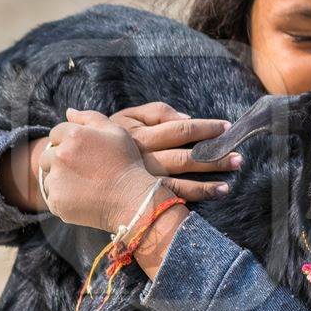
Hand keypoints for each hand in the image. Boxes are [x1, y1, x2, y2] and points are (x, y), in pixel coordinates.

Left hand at [39, 109, 163, 231]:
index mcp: (73, 135)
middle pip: (47, 156)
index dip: (69, 142)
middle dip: (61, 161)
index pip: (56, 134)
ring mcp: (56, 179)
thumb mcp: (117, 133)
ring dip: (62, 180)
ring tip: (86, 186)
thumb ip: (90, 117)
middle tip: (84, 171)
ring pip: (50, 177)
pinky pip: (54, 197)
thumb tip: (68, 111)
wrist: (132, 200)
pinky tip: (84, 198)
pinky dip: (65, 198)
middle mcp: (60, 155)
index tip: (84, 154)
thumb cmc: (127, 164)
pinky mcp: (56, 200)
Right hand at [109, 101, 239, 200]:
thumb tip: (184, 117)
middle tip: (238, 157)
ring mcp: (143, 180)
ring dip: (208, 181)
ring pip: (181, 181)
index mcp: (140, 136)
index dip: (204, 128)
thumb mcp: (124, 117)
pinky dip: (195, 197)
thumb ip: (154, 113)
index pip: (179, 129)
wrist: (73, 166)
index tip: (225, 127)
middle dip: (213, 157)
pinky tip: (217, 194)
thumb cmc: (105, 138)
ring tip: (231, 181)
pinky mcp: (141, 196)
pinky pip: (171, 198)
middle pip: (185, 157)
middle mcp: (144, 159)